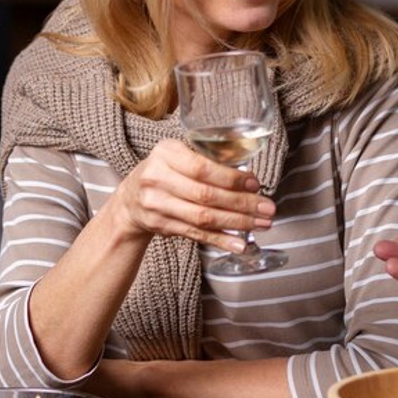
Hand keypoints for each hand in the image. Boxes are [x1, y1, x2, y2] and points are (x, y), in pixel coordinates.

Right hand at [106, 139, 274, 253]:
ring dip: (237, 223)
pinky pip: (196, 234)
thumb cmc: (164, 172)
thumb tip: (249, 178)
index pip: (202, 168)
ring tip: (261, 224)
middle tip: (267, 208)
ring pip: (203, 217)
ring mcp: (157, 205)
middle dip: (242, 204)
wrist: (130, 200)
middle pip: (205, 195)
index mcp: (166, 154)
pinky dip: (221, 240)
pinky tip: (239, 243)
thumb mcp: (176, 155)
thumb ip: (206, 160)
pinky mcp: (161, 226)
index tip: (255, 183)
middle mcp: (157, 178)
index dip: (231, 178)